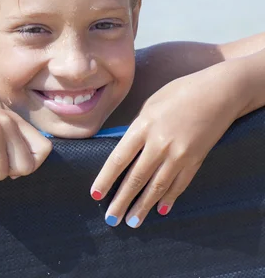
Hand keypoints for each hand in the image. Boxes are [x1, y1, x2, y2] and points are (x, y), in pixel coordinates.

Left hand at [90, 62, 244, 227]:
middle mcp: (160, 144)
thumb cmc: (180, 93)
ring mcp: (180, 154)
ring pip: (157, 186)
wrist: (220, 93)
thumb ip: (137, 129)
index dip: (106, 179)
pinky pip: (179, 184)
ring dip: (143, 206)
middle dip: (122, 201)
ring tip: (132, 222)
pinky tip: (160, 210)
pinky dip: (169, 198)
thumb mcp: (150, 105)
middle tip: (111, 219)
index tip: (95, 194)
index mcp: (143, 127)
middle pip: (136, 178)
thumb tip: (126, 150)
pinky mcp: (196, 160)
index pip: (119, 159)